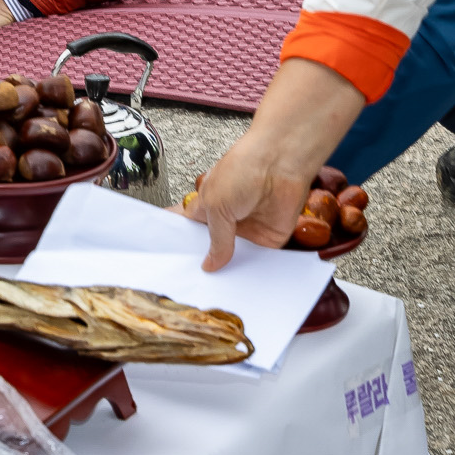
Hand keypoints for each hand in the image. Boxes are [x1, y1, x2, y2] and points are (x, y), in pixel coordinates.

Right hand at [190, 59, 365, 268]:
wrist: (281, 163)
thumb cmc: (243, 169)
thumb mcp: (216, 205)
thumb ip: (215, 239)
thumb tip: (209, 264)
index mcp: (207, 206)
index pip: (190, 229)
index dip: (182, 245)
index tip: (174, 265)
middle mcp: (226, 219)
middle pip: (213, 247)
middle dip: (206, 262)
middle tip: (194, 284)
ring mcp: (248, 230)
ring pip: (235, 258)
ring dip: (230, 271)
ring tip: (217, 291)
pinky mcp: (269, 239)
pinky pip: (260, 261)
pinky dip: (254, 271)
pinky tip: (244, 284)